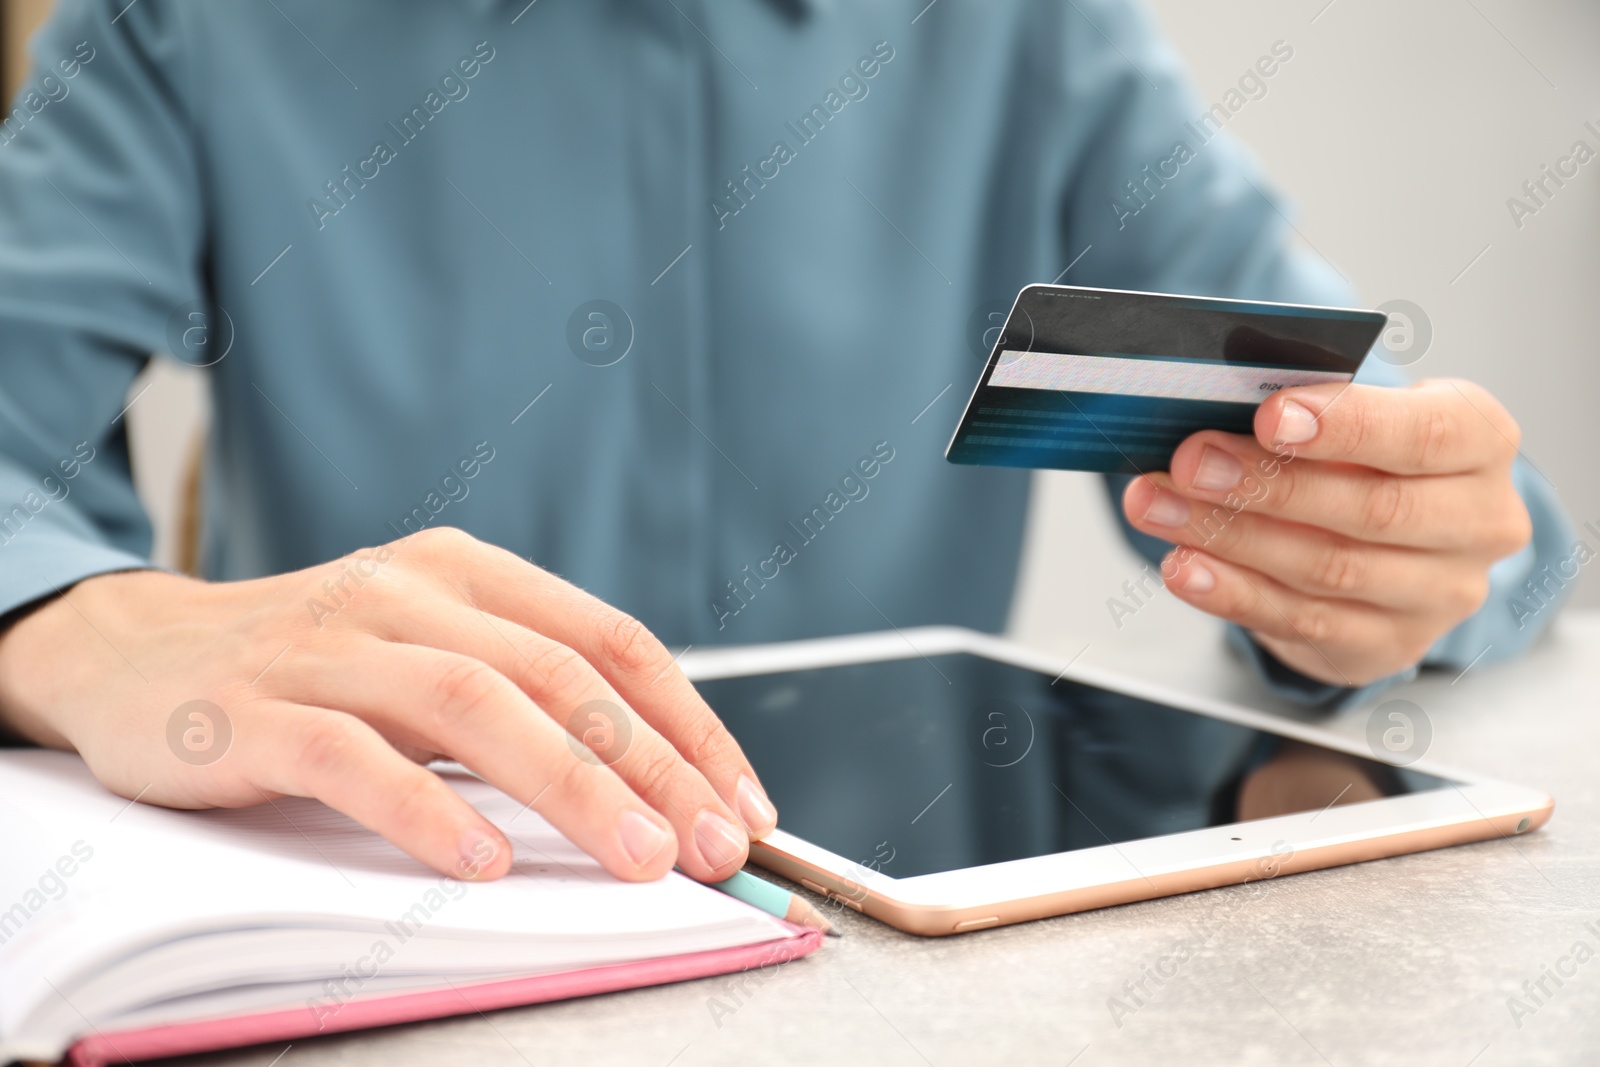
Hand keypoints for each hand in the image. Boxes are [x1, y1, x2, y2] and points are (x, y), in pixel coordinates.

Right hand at [0, 527, 777, 881]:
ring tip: (638, 857)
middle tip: (713, 846)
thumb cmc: (314, 669)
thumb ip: (521, 699)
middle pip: (558, 675)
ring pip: (474, 705)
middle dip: (653, 765)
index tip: (743, 803)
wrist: (135, 654)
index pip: (608, 640)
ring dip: (570, 786)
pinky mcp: (252, 712)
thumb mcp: (427, 655)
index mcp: (466, 573)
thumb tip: (654, 789)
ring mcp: (327, 646)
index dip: (688, 723)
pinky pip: (353, 760)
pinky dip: (426, 812)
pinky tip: (482, 863)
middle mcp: (406, 593)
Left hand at [1122, 379, 1531, 686]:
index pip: (1426, 434)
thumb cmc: (1367, 455)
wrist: (1393, 539)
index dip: (1347, 426)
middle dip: (1267, 485)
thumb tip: (1216, 406)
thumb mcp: (1355, 414)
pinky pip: (1302, 621)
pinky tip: (1185, 567)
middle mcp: (1478, 523)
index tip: (1270, 416)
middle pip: (1371, 509)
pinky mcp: (1388, 644)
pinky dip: (1233, 593)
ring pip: (1328, 569)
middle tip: (1189, 462)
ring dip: (1229, 536)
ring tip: (1157, 505)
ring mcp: (1440, 594)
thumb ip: (1307, 409)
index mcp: (1481, 442)